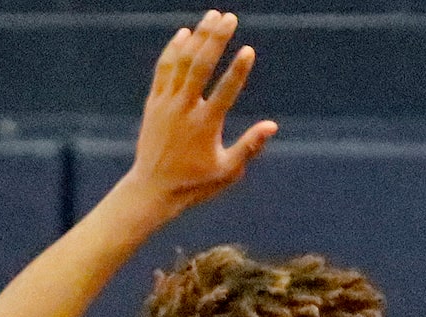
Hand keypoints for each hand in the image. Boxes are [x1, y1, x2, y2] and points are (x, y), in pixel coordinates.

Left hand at [125, 12, 277, 215]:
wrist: (153, 189)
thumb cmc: (196, 184)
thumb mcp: (228, 171)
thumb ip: (250, 146)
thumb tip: (272, 126)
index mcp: (205, 127)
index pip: (225, 92)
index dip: (237, 70)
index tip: (248, 50)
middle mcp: (184, 110)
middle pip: (200, 65)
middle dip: (216, 39)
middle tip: (230, 17)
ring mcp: (166, 103)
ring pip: (182, 62)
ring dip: (197, 36)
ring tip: (212, 16)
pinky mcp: (153, 102)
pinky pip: (163, 69)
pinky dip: (174, 49)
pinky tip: (184, 33)